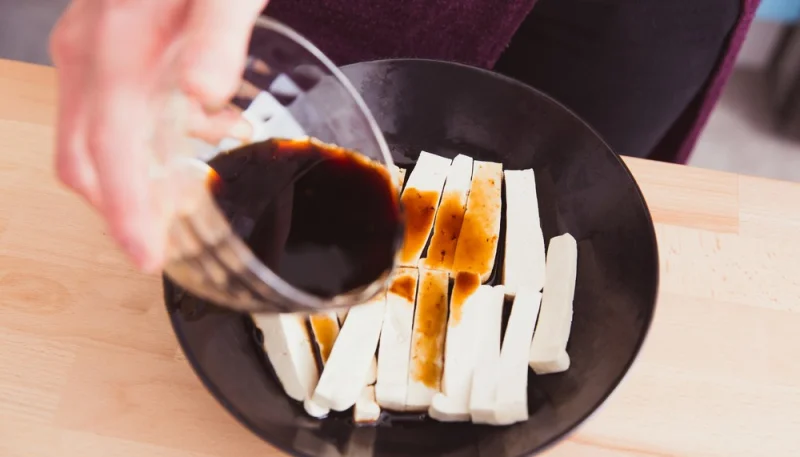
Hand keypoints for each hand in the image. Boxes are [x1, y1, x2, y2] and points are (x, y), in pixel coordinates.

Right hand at [50, 0, 266, 271]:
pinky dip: (144, 144)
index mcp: (112, 50)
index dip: (126, 214)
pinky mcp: (108, 47)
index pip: (106, 154)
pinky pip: (108, 115)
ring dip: (132, 180)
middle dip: (120, 209)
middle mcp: (87, 55)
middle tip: (168, 241)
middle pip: (82, 160)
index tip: (146, 258)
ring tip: (187, 197)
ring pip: (91, 142)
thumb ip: (215, 35)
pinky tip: (199, 136)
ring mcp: (90, 50)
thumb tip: (203, 94)